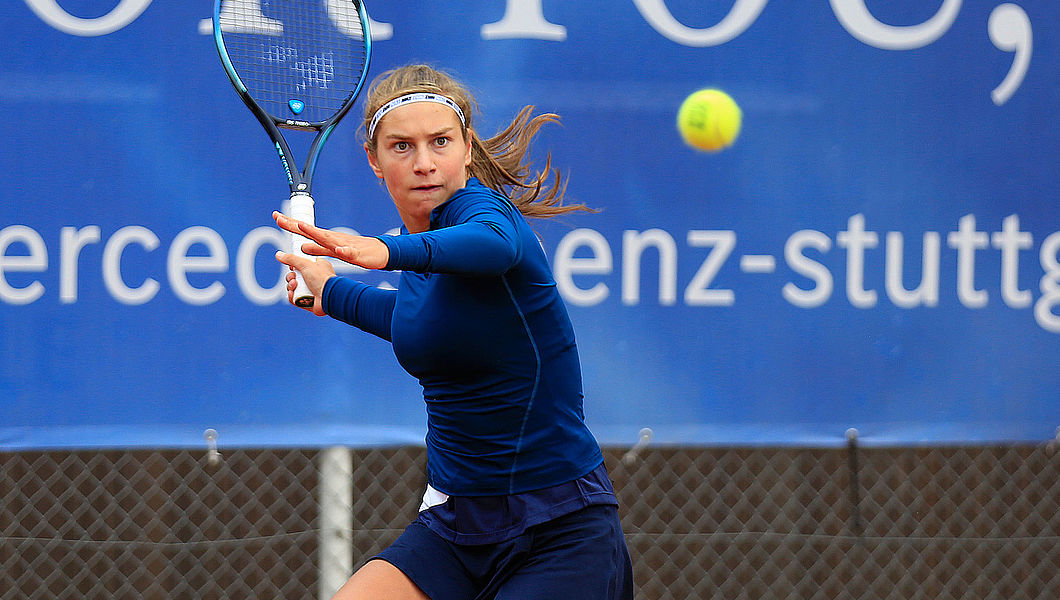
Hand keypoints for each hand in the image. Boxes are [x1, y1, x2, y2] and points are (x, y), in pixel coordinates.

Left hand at [272, 211, 389, 269]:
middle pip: (311, 231)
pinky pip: (349, 252)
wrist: (380, 252)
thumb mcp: (332, 251)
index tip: (276, 217)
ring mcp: (344, 245)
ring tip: (302, 227)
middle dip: (295, 225)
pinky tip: (338, 250)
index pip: (305, 230)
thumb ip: (317, 249)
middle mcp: (333, 239)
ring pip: (328, 239)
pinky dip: (344, 250)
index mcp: (326, 239)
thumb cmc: (357, 250)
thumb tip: (301, 247)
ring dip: (314, 233)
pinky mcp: (357, 254)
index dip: (291, 224)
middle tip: (279, 218)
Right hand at [274, 250, 333, 315]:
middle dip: (290, 277)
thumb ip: (291, 259)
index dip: (295, 265)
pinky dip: (292, 296)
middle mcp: (315, 279)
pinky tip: (292, 294)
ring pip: (294, 288)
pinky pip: (295, 299)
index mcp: (318, 267)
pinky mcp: (309, 302)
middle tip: (293, 277)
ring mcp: (312, 291)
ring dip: (290, 286)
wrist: (329, 296)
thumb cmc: (322, 279)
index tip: (292, 266)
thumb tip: (278, 254)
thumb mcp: (305, 264)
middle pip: (295, 276)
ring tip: (294, 285)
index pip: (303, 264)